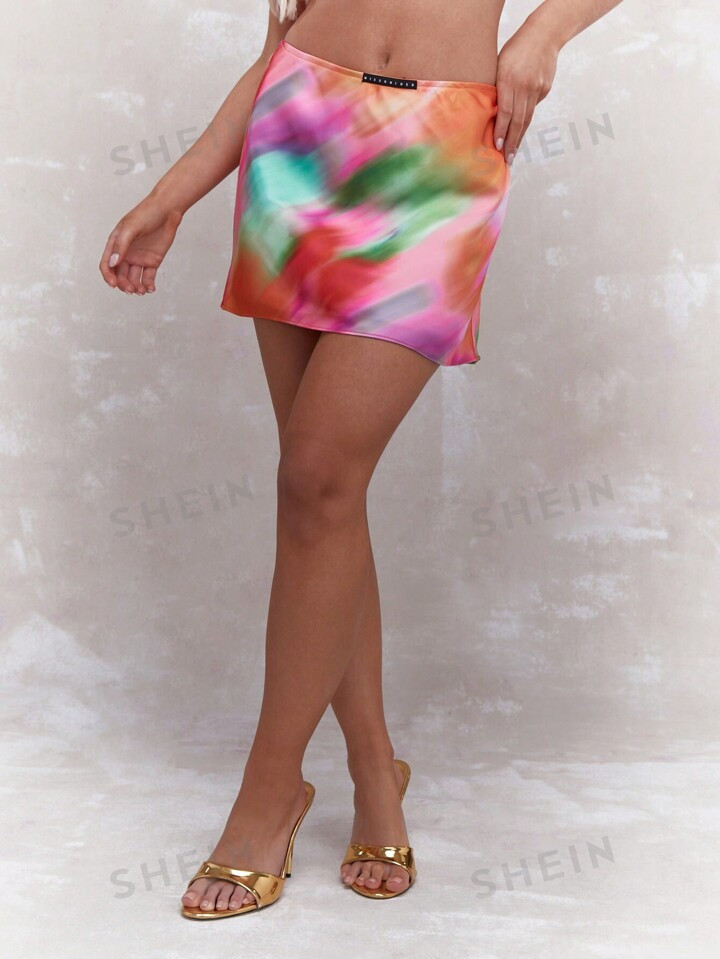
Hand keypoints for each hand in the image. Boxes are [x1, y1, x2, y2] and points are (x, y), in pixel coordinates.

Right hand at [99, 195, 183, 293]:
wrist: (167, 210)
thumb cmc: (146, 214)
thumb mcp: (131, 228)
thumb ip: (121, 245)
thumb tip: (113, 263)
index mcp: (116, 244)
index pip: (107, 264)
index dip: (108, 276)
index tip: (114, 285)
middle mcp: (126, 253)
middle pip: (120, 275)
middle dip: (123, 284)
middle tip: (131, 289)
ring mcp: (139, 258)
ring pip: (133, 278)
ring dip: (135, 287)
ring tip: (141, 291)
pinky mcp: (152, 261)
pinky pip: (147, 277)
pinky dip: (148, 285)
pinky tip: (150, 289)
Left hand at [494, 26, 559, 165]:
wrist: (544, 35)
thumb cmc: (515, 50)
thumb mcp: (500, 66)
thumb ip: (497, 89)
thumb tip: (493, 114)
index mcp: (509, 80)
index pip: (505, 112)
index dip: (501, 130)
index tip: (497, 146)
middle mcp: (525, 86)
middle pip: (518, 120)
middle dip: (512, 142)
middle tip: (507, 159)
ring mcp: (537, 89)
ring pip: (527, 118)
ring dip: (519, 137)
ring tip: (513, 152)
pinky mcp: (545, 89)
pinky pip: (532, 107)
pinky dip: (525, 118)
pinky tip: (520, 128)